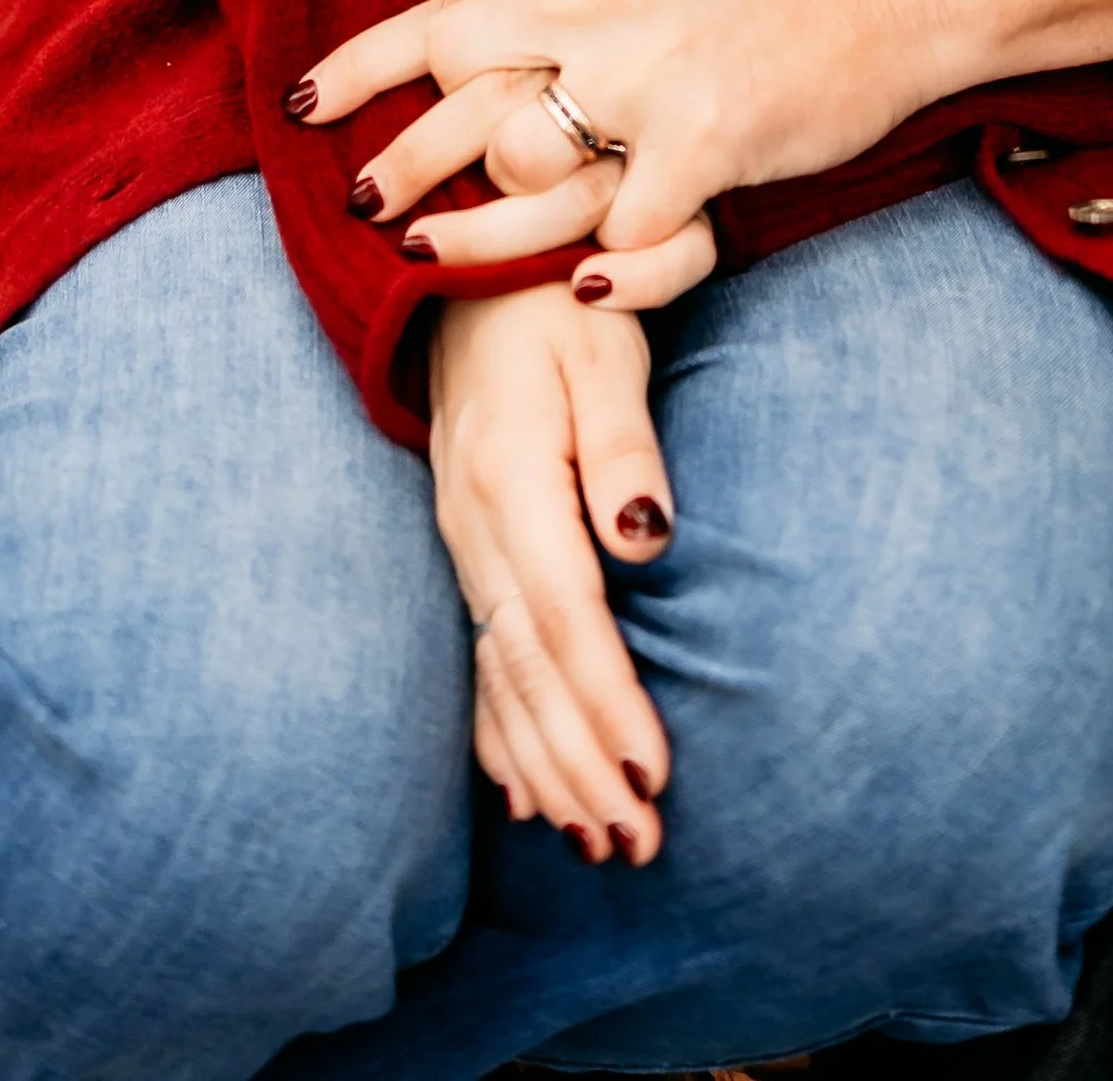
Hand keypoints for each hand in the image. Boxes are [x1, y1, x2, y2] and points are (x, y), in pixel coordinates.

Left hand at [298, 0, 940, 265]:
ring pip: (520, 157)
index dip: (379, 43)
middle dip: (391, 138)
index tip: (322, 91)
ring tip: (440, 248)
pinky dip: (606, 262)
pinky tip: (583, 282)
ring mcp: (651, 74)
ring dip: (485, 212)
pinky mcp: (703, 146)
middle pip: (451, 64)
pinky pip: (624, 227)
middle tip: (352, 190)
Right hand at [429, 281, 675, 859]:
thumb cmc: (557, 299)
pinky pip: (480, 660)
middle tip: (636, 848)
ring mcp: (462, 541)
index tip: (650, 774)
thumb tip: (648, 540)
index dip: (605, 702)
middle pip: (530, 670)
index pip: (565, 618)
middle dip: (582, 765)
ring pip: (502, 677)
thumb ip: (625, 446)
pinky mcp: (466, 545)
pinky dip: (501, 734)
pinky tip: (525, 792)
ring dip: (548, 767)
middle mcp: (476, 528)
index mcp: (513, 482)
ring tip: (599, 842)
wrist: (470, 264)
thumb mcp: (604, 349)